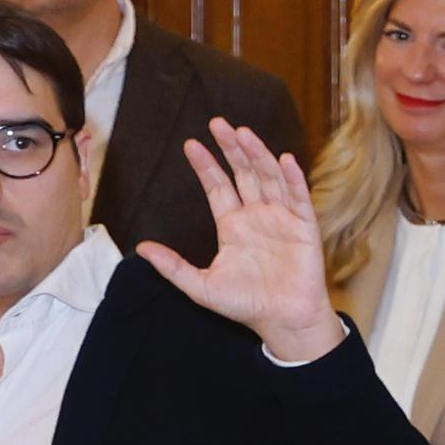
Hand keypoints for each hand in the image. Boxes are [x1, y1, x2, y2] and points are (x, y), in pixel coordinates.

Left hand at [138, 124, 344, 363]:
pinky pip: (298, 198)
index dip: (206, 166)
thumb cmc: (245, 305)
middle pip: (244, 173)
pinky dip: (292, 179)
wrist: (282, 320)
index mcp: (233, 226)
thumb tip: (140, 249)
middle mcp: (257, 216)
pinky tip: (284, 160)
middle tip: (218, 123)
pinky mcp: (304, 227)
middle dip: (231, 149)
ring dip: (257, 155)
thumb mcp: (200, 286)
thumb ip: (172, 266)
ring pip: (269, 178)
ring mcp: (281, 218)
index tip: (191, 145)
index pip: (218, 187)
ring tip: (244, 133)